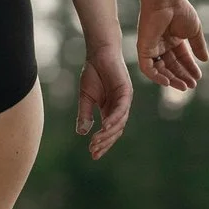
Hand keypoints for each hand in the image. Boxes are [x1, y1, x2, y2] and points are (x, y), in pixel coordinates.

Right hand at [75, 41, 132, 158]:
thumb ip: (85, 114)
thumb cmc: (92, 73)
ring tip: (96, 142)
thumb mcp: (85, 97)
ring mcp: (125, 100)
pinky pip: (121, 109)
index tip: (93, 154)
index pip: (109, 132)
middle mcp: (120, 108)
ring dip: (108, 134)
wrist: (98, 54)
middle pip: (116, 131)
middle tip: (93, 151)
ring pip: (119, 123)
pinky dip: (114, 119)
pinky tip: (105, 126)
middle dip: (105, 142)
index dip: (102, 144)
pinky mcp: (126, 92)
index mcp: (111, 110)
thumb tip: (81, 133)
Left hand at [137, 0, 206, 91]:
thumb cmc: (180, 10)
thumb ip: (198, 46)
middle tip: (192, 85)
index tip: (198, 77)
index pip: (181, 59)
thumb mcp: (194, 31)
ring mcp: (152, 47)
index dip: (189, 68)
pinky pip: (147, 67)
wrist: (167, 1)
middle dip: (181, 76)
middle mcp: (161, 44)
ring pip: (160, 69)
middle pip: (171, 66)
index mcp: (173, 39)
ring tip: (183, 86)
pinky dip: (156, 76)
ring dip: (171, 79)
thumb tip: (205, 60)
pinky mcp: (143, 48)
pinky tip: (168, 82)